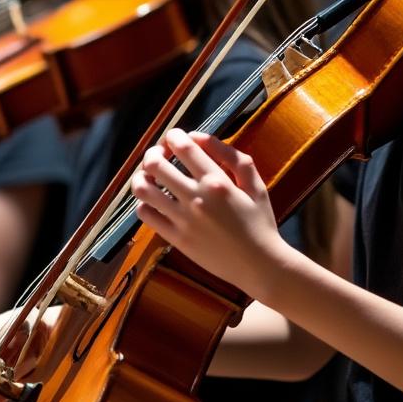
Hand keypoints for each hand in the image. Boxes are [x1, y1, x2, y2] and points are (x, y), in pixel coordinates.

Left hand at [130, 129, 292, 301]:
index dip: (173, 136)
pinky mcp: (176, 238)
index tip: (175, 138)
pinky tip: (155, 201)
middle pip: (155, 164)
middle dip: (154, 153)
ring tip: (151, 177)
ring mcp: (183, 220)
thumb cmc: (259, 222)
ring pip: (143, 189)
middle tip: (160, 156)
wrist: (260, 266)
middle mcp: (196, 198)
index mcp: (216, 181)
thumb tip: (198, 136)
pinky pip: (146, 215)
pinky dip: (144, 203)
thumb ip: (230, 155)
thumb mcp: (255, 183)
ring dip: (142, 177)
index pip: (182, 146)